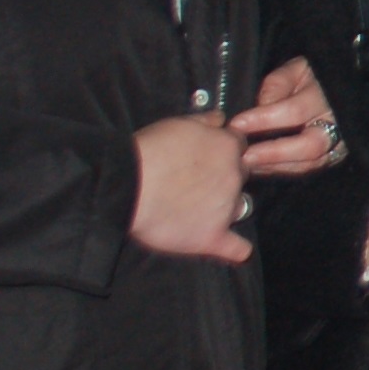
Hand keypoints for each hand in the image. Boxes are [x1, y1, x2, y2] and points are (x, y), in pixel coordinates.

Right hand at [131, 114, 253, 262]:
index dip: (225, 151)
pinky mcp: (211, 235)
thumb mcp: (178, 123)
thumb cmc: (148, 151)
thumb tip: (221, 119)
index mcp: (227, 146)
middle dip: (225, 177)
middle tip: (198, 182)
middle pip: (240, 175)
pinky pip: (236, 247)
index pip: (239, 146)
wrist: (127, 184)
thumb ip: (205, 121)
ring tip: (199, 208)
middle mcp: (234, 176)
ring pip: (239, 206)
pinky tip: (235, 250)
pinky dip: (235, 249)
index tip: (209, 157)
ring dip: (226, 206)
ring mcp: (226, 207)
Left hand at [231, 56, 338, 175]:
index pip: (296, 111)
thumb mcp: (298, 68)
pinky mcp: (333, 157)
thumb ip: (278, 83)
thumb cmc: (316, 76)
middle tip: (244, 156)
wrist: (345, 87)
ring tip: (246, 164)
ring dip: (275, 166)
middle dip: (274, 153)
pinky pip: (308, 169)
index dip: (265, 119)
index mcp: (328, 96)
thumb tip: (261, 106)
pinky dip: (282, 170)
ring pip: (309, 163)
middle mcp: (338, 124)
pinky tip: (260, 167)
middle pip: (310, 146)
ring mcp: (339, 144)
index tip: (237, 124)